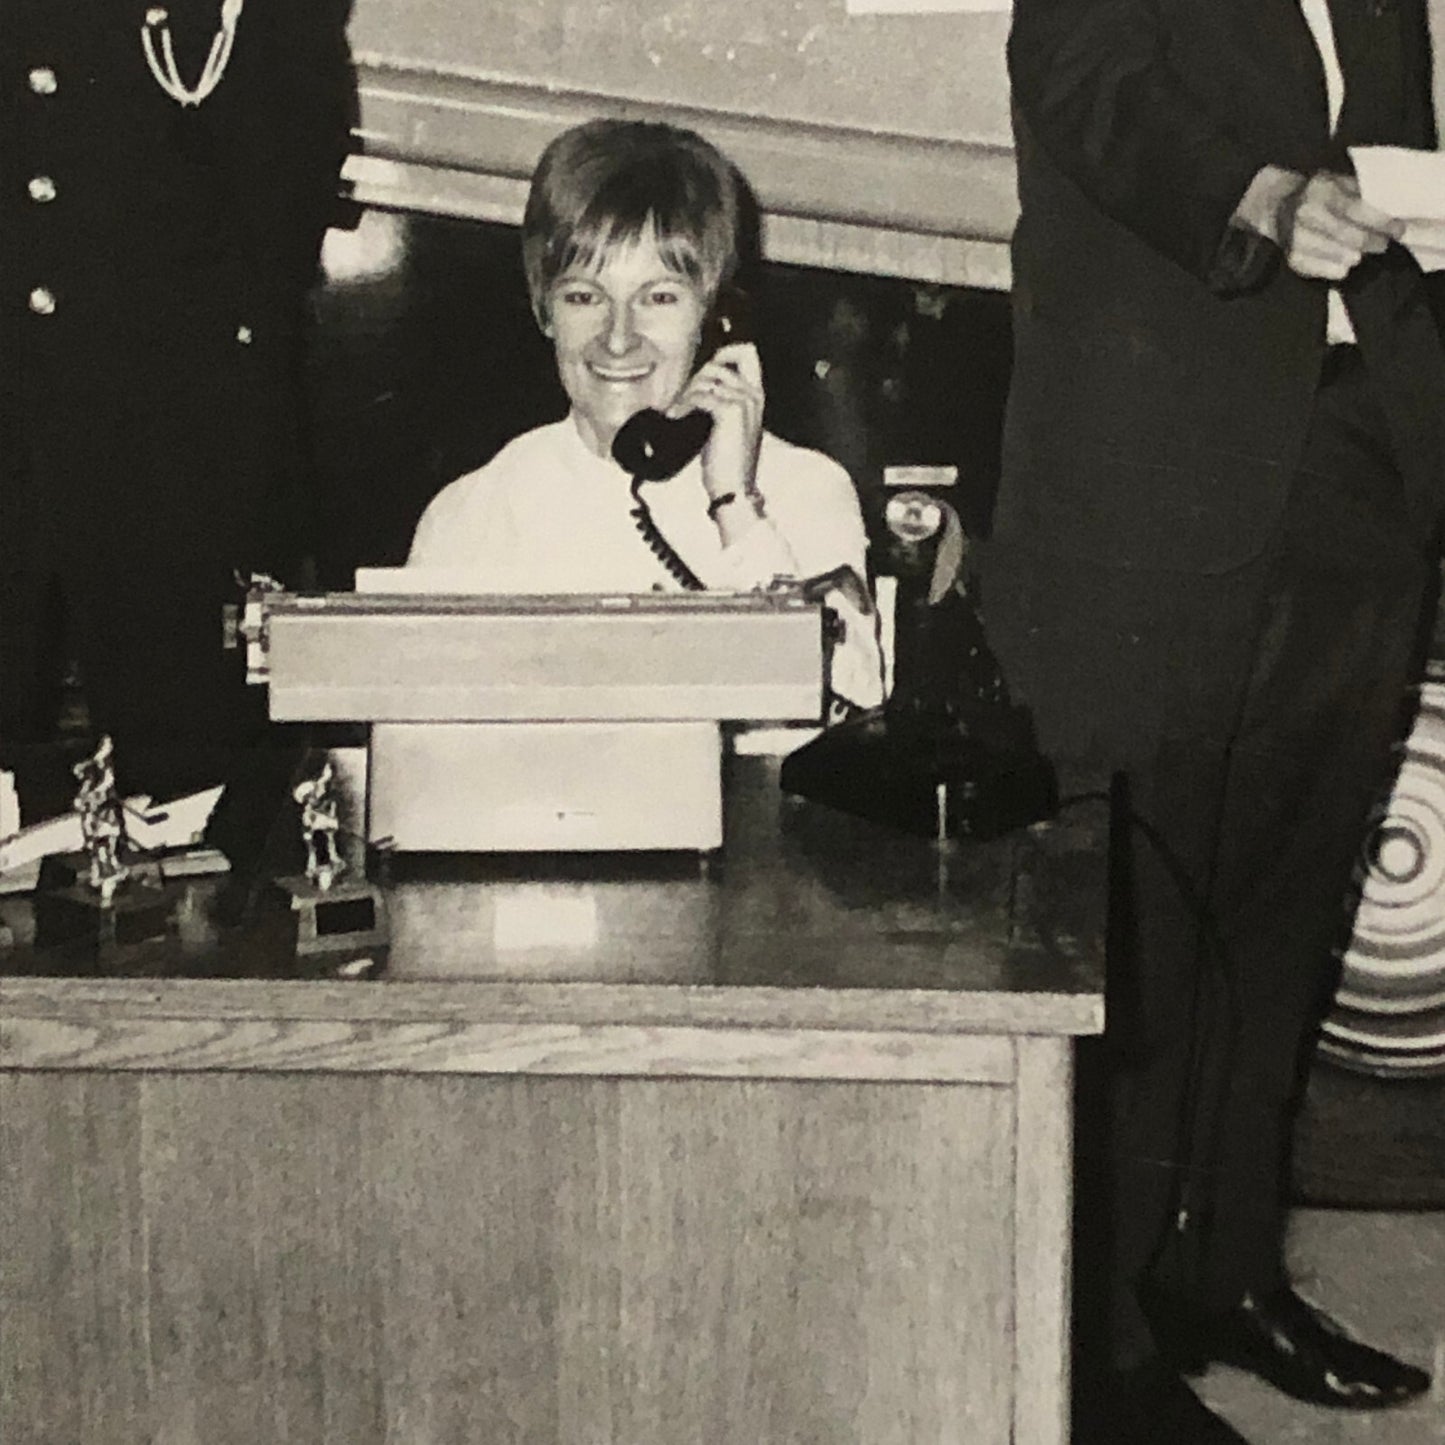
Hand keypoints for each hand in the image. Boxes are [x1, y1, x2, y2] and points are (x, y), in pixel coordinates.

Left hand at [671, 341, 764, 528]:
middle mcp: (754, 395)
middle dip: (696, 378)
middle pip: (719, 365)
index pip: (748, 354)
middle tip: (683, 399)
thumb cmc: (729, 462)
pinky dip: (683, 405)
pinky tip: (675, 416)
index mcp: (757, 396)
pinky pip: (700, 396)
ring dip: (686, 394)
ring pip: (706, 381)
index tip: (707, 365)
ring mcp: (743, 401)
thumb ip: (722, 402)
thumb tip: (696, 386)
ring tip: (677, 410)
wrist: (734, 488)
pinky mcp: (729, 411)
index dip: (726, 351)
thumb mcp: (731, 427)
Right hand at [1277, 171, 1403, 280]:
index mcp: (1321, 190)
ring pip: (1336, 254)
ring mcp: (1296, 238)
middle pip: (1347, 235)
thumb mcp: (1339, 182)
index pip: (1354, 209)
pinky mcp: (1292, 258)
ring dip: (1356, 256)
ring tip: (1364, 253)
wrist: (1278, 207)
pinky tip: (1346, 264)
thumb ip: (1362, 194)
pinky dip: (1336, 269)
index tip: (1398, 230)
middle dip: (1371, 241)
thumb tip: (1391, 209)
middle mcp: (1305, 214)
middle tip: (1383, 243)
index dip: (1379, 222)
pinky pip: (1320, 269)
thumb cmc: (1319, 194)